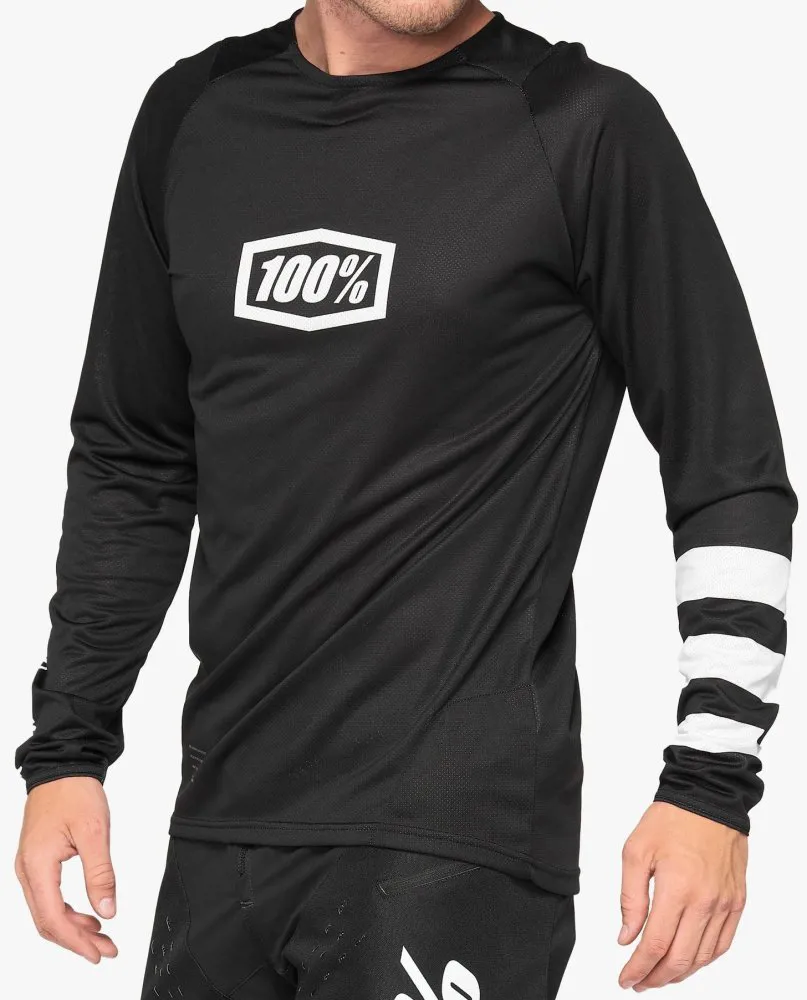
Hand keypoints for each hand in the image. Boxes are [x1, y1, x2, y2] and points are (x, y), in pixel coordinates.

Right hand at [15, 776, 118, 962]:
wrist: (62, 768)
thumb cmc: (75, 793)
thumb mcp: (95, 831)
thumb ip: (101, 874)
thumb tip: (108, 911)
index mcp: (37, 865)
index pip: (52, 917)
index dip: (75, 941)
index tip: (98, 953)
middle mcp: (27, 871)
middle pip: (47, 921)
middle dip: (76, 940)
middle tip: (106, 950)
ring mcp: (30, 868)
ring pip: (47, 911)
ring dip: (73, 928)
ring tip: (102, 936)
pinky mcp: (37, 863)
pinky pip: (48, 897)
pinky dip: (68, 912)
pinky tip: (89, 915)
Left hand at [617, 801, 746, 990]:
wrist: (709, 798)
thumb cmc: (670, 820)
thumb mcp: (635, 851)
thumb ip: (630, 899)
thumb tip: (626, 937)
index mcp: (677, 889)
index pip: (655, 945)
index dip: (638, 969)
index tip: (624, 979)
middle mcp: (705, 902)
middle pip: (680, 959)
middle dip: (656, 977)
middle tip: (638, 982)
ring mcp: (725, 904)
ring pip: (704, 957)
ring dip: (680, 973)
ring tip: (658, 974)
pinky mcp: (737, 901)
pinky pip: (723, 943)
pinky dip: (704, 959)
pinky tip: (688, 960)